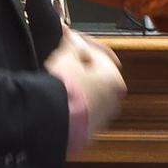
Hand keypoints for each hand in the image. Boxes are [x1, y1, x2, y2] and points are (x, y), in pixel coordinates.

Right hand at [46, 28, 126, 144]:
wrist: (52, 122)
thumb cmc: (63, 89)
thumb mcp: (66, 57)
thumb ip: (71, 43)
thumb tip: (71, 35)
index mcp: (114, 79)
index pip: (101, 53)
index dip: (81, 43)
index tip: (67, 39)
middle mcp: (114, 100)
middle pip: (98, 75)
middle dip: (81, 66)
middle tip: (62, 58)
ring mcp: (102, 118)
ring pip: (90, 94)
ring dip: (78, 86)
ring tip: (57, 80)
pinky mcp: (88, 132)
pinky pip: (83, 111)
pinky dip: (74, 103)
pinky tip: (58, 99)